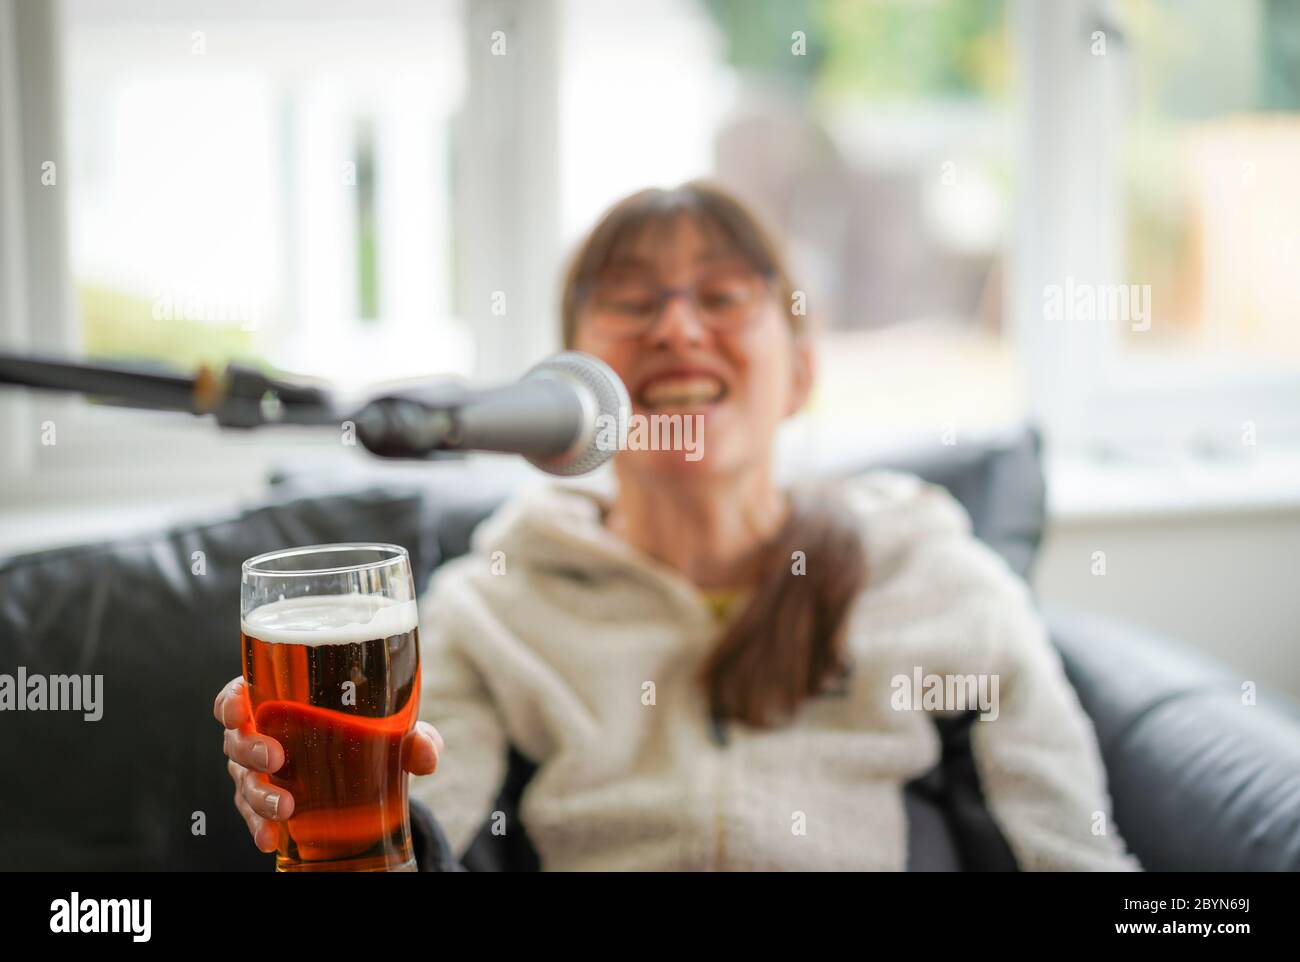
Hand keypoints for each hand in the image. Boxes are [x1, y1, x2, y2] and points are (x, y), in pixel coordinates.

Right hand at [213, 676, 442, 852]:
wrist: (371, 779)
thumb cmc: (371, 736)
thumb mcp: (393, 732)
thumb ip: (413, 737)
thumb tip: (426, 753)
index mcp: (283, 702)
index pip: (241, 693)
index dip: (232, 699)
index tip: (240, 708)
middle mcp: (263, 735)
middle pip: (237, 739)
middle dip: (250, 749)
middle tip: (276, 758)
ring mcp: (260, 773)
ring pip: (243, 780)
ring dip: (259, 794)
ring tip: (285, 807)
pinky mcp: (266, 804)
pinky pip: (252, 816)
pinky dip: (259, 827)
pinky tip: (270, 839)